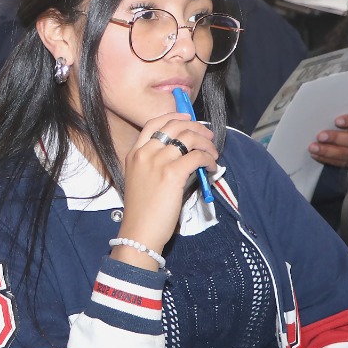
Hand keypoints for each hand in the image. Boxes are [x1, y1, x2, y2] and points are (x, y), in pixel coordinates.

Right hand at [117, 113, 218, 260]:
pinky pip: (197, 157)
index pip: (154, 123)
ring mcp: (158, 162)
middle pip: (174, 126)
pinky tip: (212, 167)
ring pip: (189, 138)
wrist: (140, 231)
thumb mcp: (140, 179)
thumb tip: (182, 153)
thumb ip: (154, 162)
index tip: (188, 119)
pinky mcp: (172, 174)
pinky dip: (209, 159)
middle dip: (196, 128)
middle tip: (208, 136)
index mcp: (134, 153)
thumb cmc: (142, 210)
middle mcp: (145, 153)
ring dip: (206, 143)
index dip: (174, 117)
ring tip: (213, 153)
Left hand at [309, 107, 347, 167]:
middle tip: (320, 136)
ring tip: (313, 148)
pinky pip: (340, 162)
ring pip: (346, 154)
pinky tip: (316, 155)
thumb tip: (328, 104)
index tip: (337, 120)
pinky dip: (326, 159)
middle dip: (336, 138)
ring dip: (328, 151)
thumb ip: (346, 108)